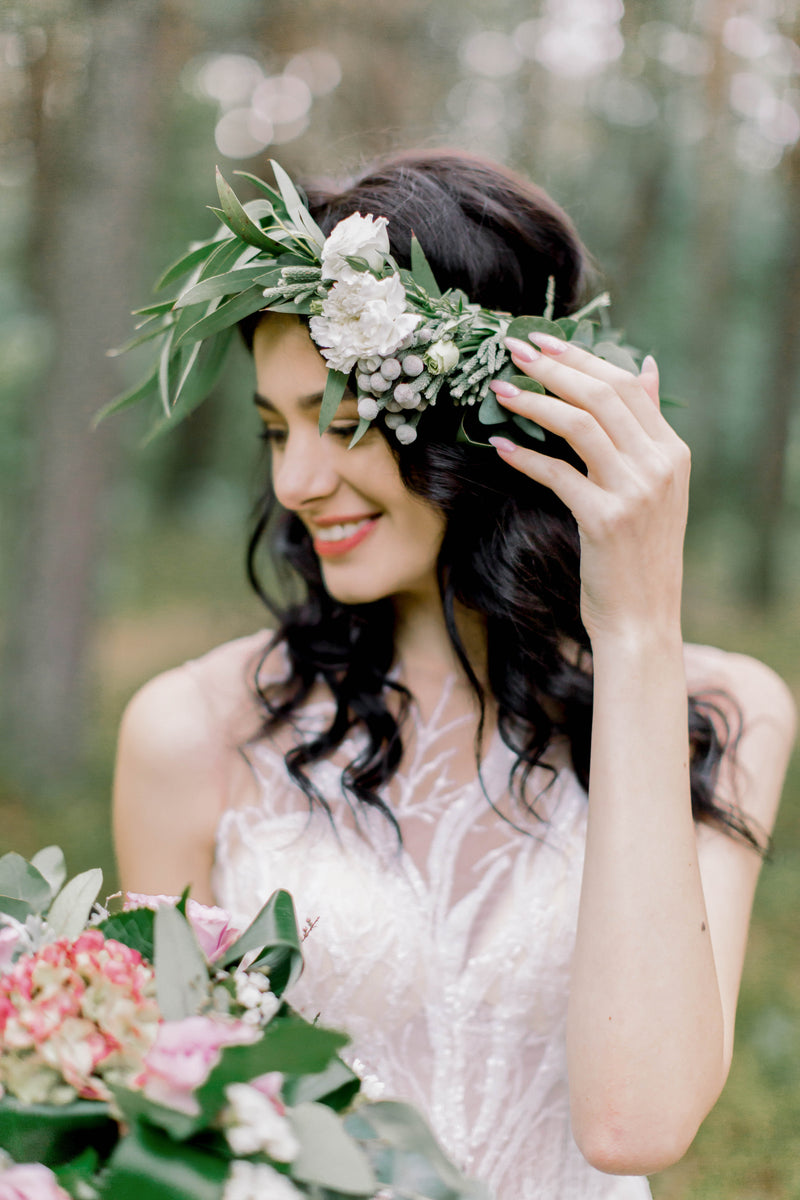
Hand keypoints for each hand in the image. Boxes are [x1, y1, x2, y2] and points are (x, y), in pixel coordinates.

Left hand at [489, 333, 689, 643]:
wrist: (642, 617)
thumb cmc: (640, 553)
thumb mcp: (657, 485)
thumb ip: (649, 426)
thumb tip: (646, 365)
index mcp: (673, 452)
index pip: (626, 386)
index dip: (582, 358)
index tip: (545, 342)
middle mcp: (659, 466)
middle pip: (602, 395)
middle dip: (554, 367)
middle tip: (514, 350)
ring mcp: (634, 492)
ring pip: (579, 424)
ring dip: (534, 401)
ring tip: (499, 390)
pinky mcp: (605, 520)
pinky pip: (558, 473)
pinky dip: (525, 456)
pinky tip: (501, 445)